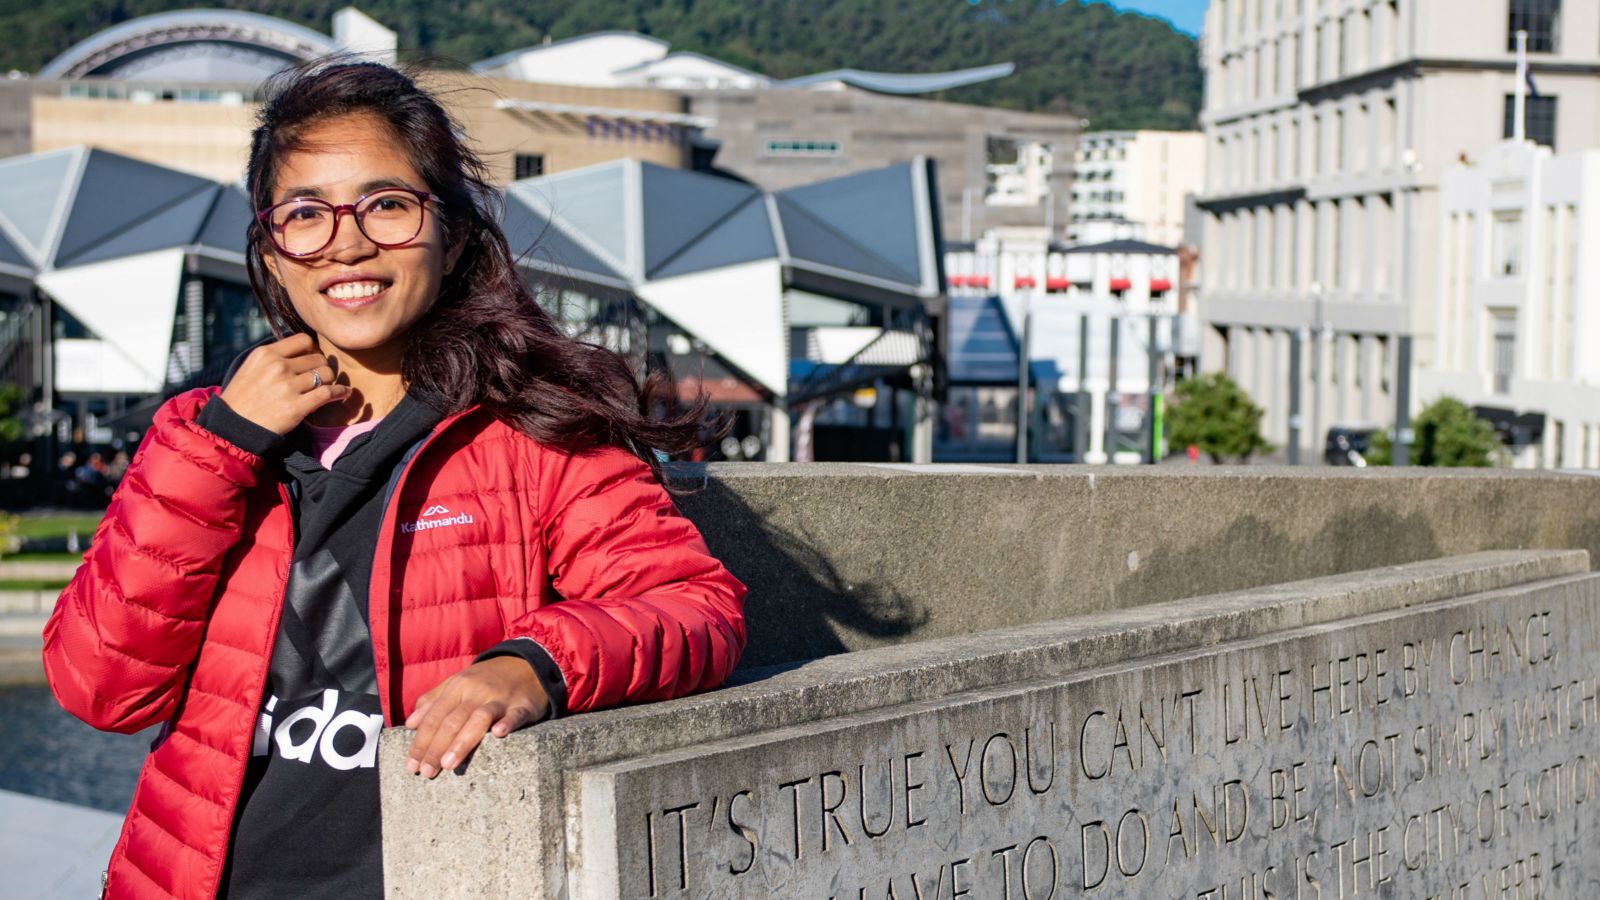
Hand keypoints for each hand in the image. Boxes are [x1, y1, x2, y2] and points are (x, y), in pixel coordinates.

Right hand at [218, 334, 346, 434]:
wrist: (233, 427)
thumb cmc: (243, 398)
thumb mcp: (251, 367)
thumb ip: (274, 357)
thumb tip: (303, 350)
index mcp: (266, 354)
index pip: (303, 340)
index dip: (313, 349)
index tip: (313, 359)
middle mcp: (277, 366)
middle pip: (318, 358)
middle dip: (322, 367)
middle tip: (321, 377)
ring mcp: (287, 386)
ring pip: (325, 374)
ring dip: (330, 380)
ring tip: (328, 386)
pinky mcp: (297, 406)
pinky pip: (328, 393)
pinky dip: (340, 392)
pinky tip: (342, 393)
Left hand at [404, 656, 550, 777]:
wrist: (525, 664)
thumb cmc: (485, 681)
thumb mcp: (457, 683)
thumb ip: (432, 701)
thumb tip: (410, 724)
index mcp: (457, 687)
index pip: (433, 717)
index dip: (420, 742)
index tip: (411, 765)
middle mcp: (476, 692)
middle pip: (452, 721)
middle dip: (436, 748)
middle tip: (426, 772)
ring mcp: (500, 698)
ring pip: (478, 719)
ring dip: (462, 742)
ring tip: (449, 764)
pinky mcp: (523, 705)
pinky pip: (515, 714)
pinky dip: (507, 723)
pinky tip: (499, 734)